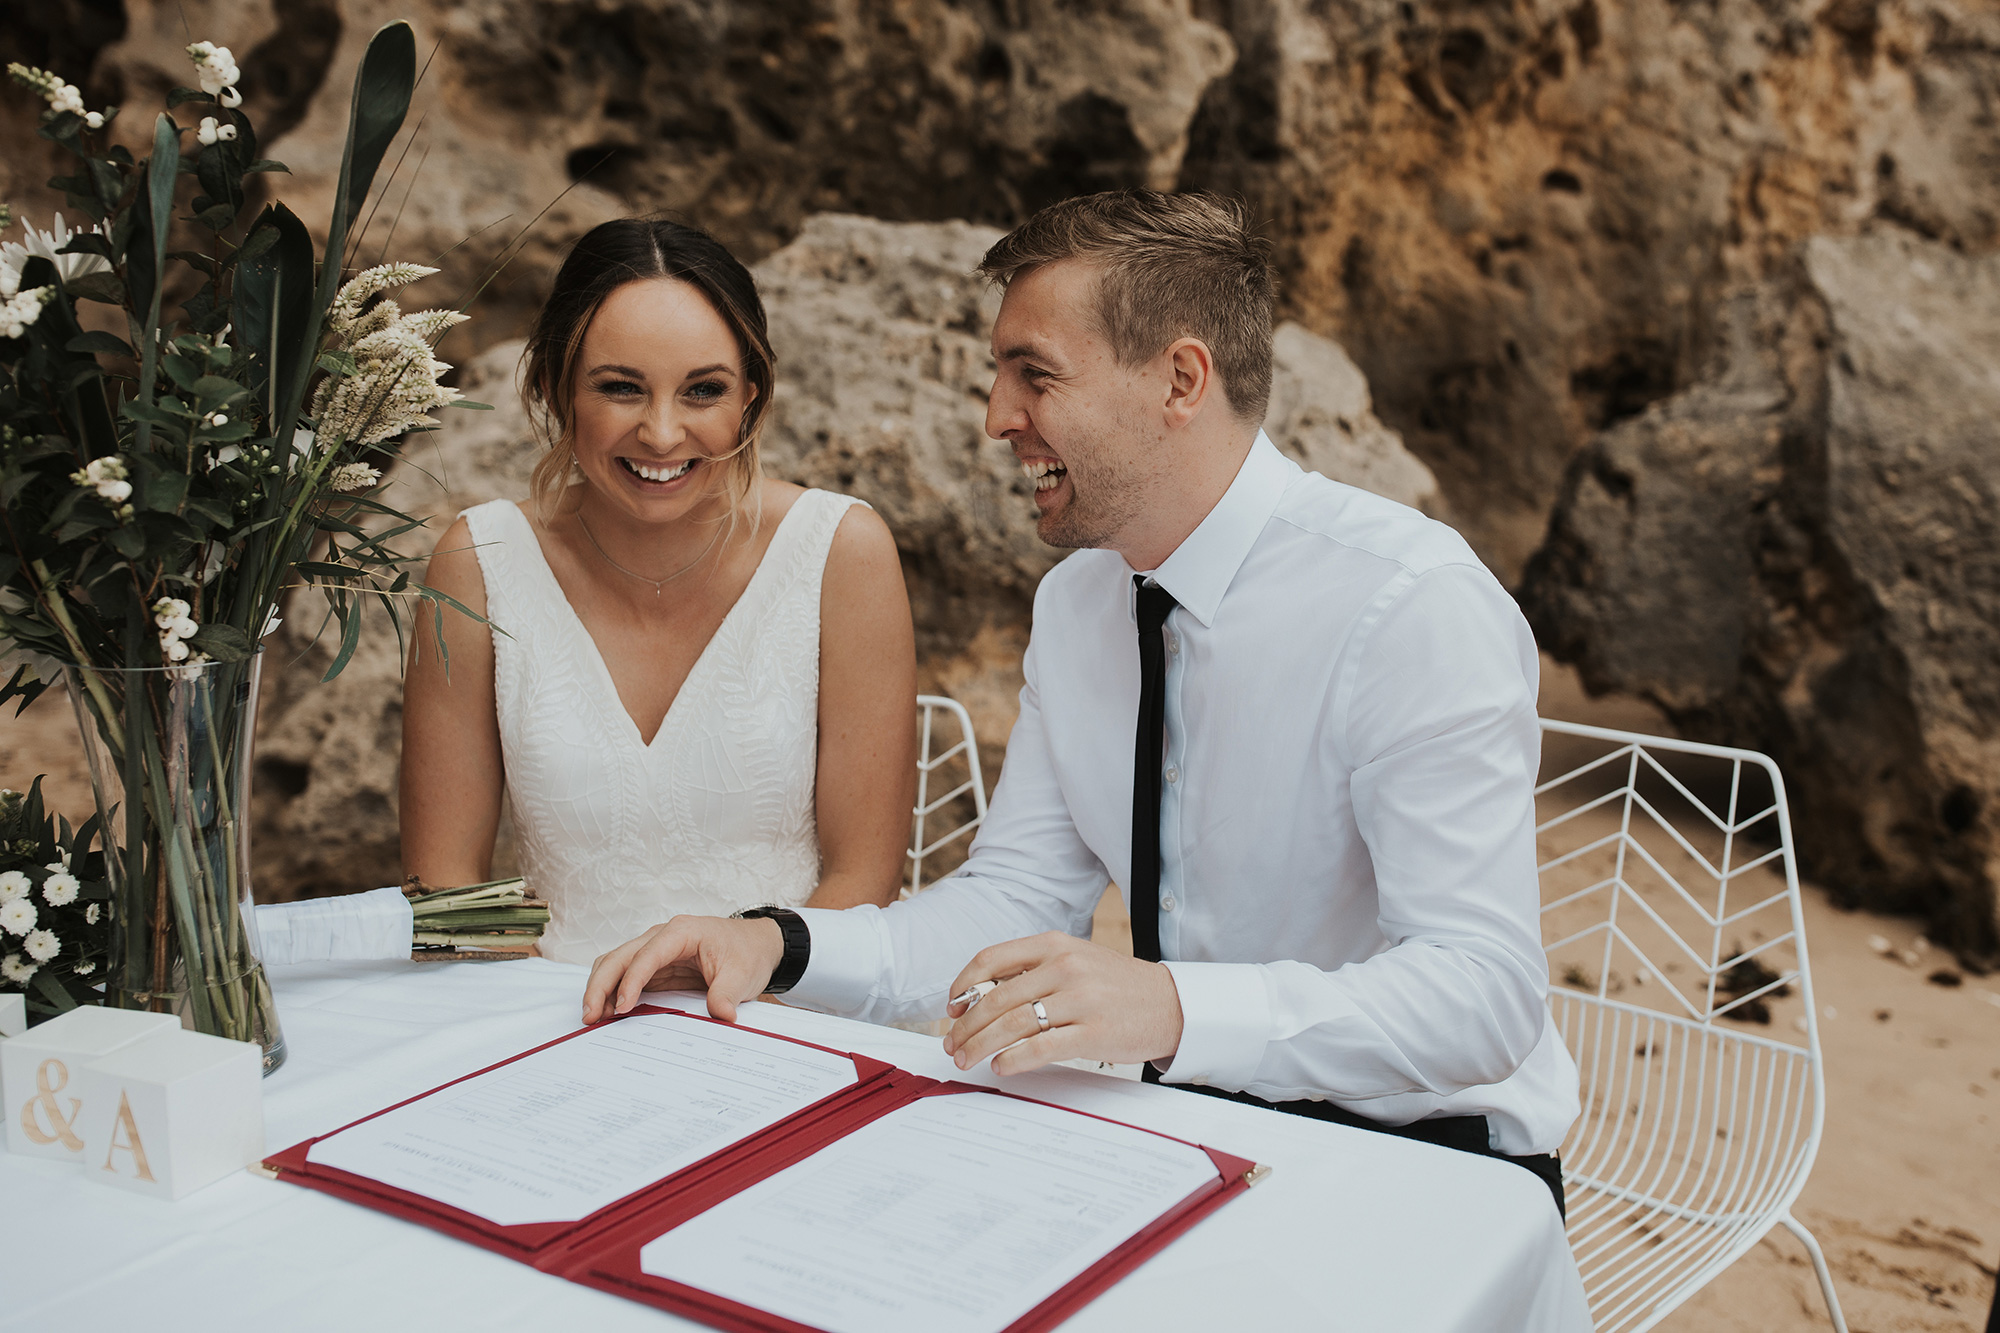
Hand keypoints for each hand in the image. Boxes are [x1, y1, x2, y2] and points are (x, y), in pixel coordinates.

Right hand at [580, 915, 784, 1024]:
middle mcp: (662, 936)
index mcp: (681, 932)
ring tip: (593, 1017)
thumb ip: (727, 994)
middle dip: (601, 985)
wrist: (757, 945)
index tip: (622, 1007)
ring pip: (615, 964)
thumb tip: (721, 1016)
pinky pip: (625, 976)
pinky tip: (608, 1012)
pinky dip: (612, 992)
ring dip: (601, 988)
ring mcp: (655, 950)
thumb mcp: (743, 975)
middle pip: (619, 957)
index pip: (646, 955)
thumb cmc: (748, 953)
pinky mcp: (655, 966)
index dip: (631, 981)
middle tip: (591, 1016)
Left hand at [940, 932, 1183, 1075]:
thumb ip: (1033, 970)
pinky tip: (1000, 1066)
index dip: (963, 985)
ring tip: (967, 1059)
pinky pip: (1041, 1048)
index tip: (951, 1008)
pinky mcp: (1093, 1032)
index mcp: (1054, 945)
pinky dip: (1013, 1059)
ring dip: (981, 1045)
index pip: (992, 959)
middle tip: (952, 1044)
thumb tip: (980, 996)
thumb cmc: (1115, 985)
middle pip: (997, 998)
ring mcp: (1080, 1000)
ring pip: (1013, 1023)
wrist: (1169, 1003)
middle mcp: (1065, 967)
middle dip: (966, 1026)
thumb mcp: (1075, 960)